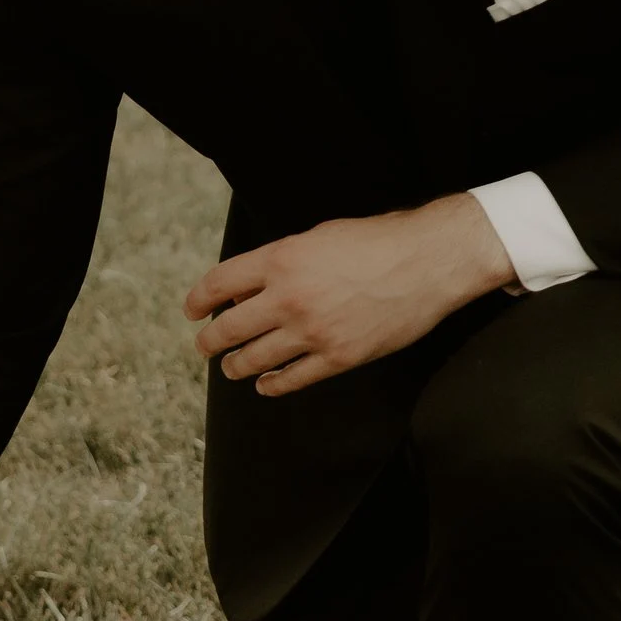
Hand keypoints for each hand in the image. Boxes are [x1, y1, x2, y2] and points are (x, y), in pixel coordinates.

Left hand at [184, 194, 516, 393]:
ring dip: (236, 366)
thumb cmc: (377, 241)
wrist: (429, 261)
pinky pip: (293, 379)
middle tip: (205, 347)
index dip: (198, 300)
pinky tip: (266, 384)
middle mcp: (290, 297)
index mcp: (282, 259)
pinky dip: (273, 384)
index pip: (220, 284)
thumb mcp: (319, 237)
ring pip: (254, 359)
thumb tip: (249, 287)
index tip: (191, 311)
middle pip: (229, 329)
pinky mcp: (339, 357)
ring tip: (231, 368)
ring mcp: (313, 331)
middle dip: (210, 342)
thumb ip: (281, 261)